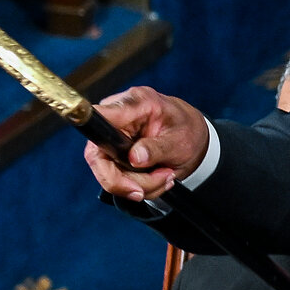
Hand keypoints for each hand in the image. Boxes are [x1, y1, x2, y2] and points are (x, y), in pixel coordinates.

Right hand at [83, 85, 210, 200]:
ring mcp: (112, 137)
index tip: (120, 160)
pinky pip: (115, 178)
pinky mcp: (113, 153)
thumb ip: (157, 148)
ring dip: (139, 184)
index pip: (99, 117)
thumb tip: (134, 158)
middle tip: (156, 182)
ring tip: (166, 175)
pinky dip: (139, 185)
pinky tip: (157, 176)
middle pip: (98, 157)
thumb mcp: (180, 140)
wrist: (192, 136)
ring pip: (107, 173)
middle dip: (126, 180)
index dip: (98, 138)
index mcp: (136, 104)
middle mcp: (117, 118)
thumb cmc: (187, 130)